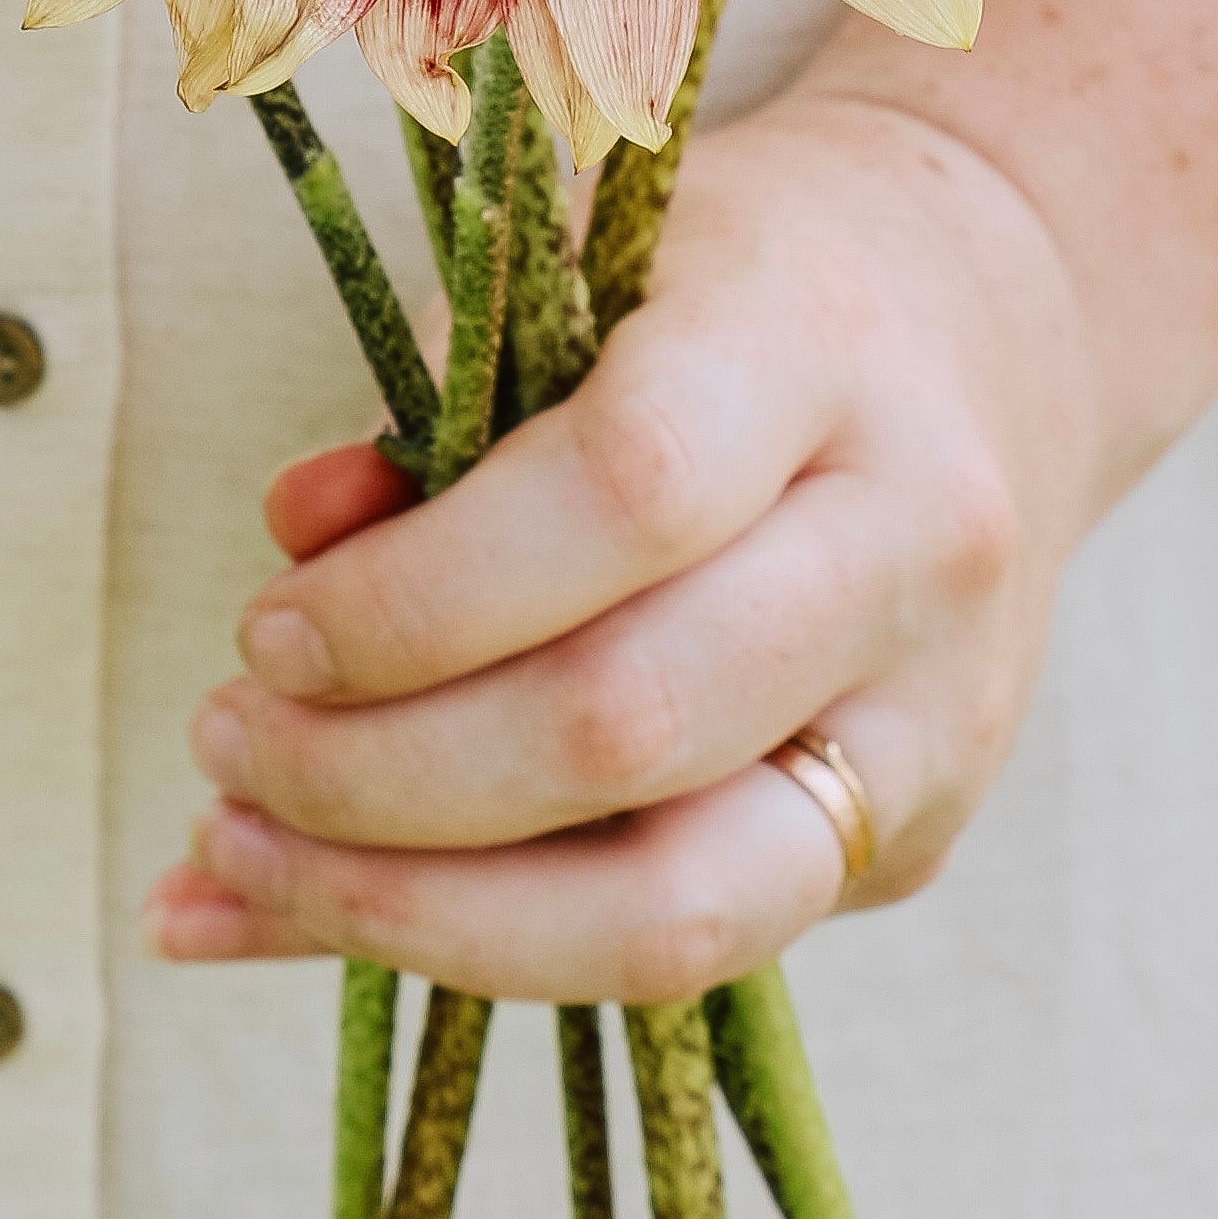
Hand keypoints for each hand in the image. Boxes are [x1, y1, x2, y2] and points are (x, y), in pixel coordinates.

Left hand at [141, 45, 1112, 1005]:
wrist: (993, 324)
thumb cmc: (742, 283)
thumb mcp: (584, 265)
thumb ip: (439, 401)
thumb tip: (293, 539)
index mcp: (817, 356)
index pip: (624, 499)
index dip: (417, 597)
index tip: (268, 625)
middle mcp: (912, 551)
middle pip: (629, 727)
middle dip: (379, 778)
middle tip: (224, 744)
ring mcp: (934, 721)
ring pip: (677, 908)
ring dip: (421, 918)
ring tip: (240, 858)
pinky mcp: (915, 840)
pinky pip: (690, 945)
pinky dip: (483, 953)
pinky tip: (320, 916)